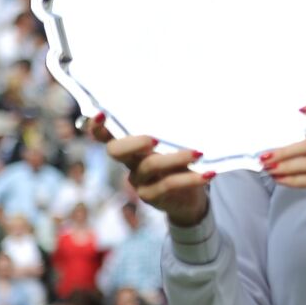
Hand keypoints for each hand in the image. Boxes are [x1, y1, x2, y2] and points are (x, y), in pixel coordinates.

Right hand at [94, 115, 210, 227]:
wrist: (189, 198)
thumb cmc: (181, 163)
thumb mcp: (174, 145)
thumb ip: (171, 131)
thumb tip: (189, 106)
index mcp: (131, 145)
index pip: (104, 135)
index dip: (97, 127)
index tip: (101, 114)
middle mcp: (129, 162)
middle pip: (116, 151)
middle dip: (132, 143)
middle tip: (155, 139)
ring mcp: (138, 180)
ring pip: (150, 166)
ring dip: (176, 158)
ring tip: (198, 153)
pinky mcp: (151, 196)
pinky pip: (169, 185)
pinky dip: (191, 178)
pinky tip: (208, 173)